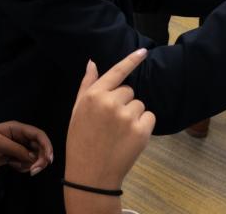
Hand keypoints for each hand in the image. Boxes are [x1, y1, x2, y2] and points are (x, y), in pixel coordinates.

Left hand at [0, 121, 53, 175]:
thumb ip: (17, 149)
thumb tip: (33, 157)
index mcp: (17, 128)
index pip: (38, 134)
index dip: (47, 145)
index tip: (49, 159)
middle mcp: (20, 137)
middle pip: (39, 147)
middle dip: (39, 159)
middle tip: (34, 171)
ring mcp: (17, 147)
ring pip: (33, 157)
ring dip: (29, 164)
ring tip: (15, 165)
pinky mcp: (13, 157)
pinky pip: (25, 163)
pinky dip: (22, 167)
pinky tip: (11, 165)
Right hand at [65, 49, 153, 195]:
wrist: (90, 174)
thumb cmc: (81, 141)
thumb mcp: (76, 111)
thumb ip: (87, 85)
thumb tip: (92, 63)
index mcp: (93, 95)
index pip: (117, 72)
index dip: (132, 60)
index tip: (144, 51)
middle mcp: (110, 102)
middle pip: (128, 91)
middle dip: (123, 102)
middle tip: (110, 122)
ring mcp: (127, 116)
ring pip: (139, 104)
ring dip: (133, 115)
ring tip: (118, 132)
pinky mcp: (141, 131)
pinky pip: (149, 117)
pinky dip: (143, 126)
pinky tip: (129, 137)